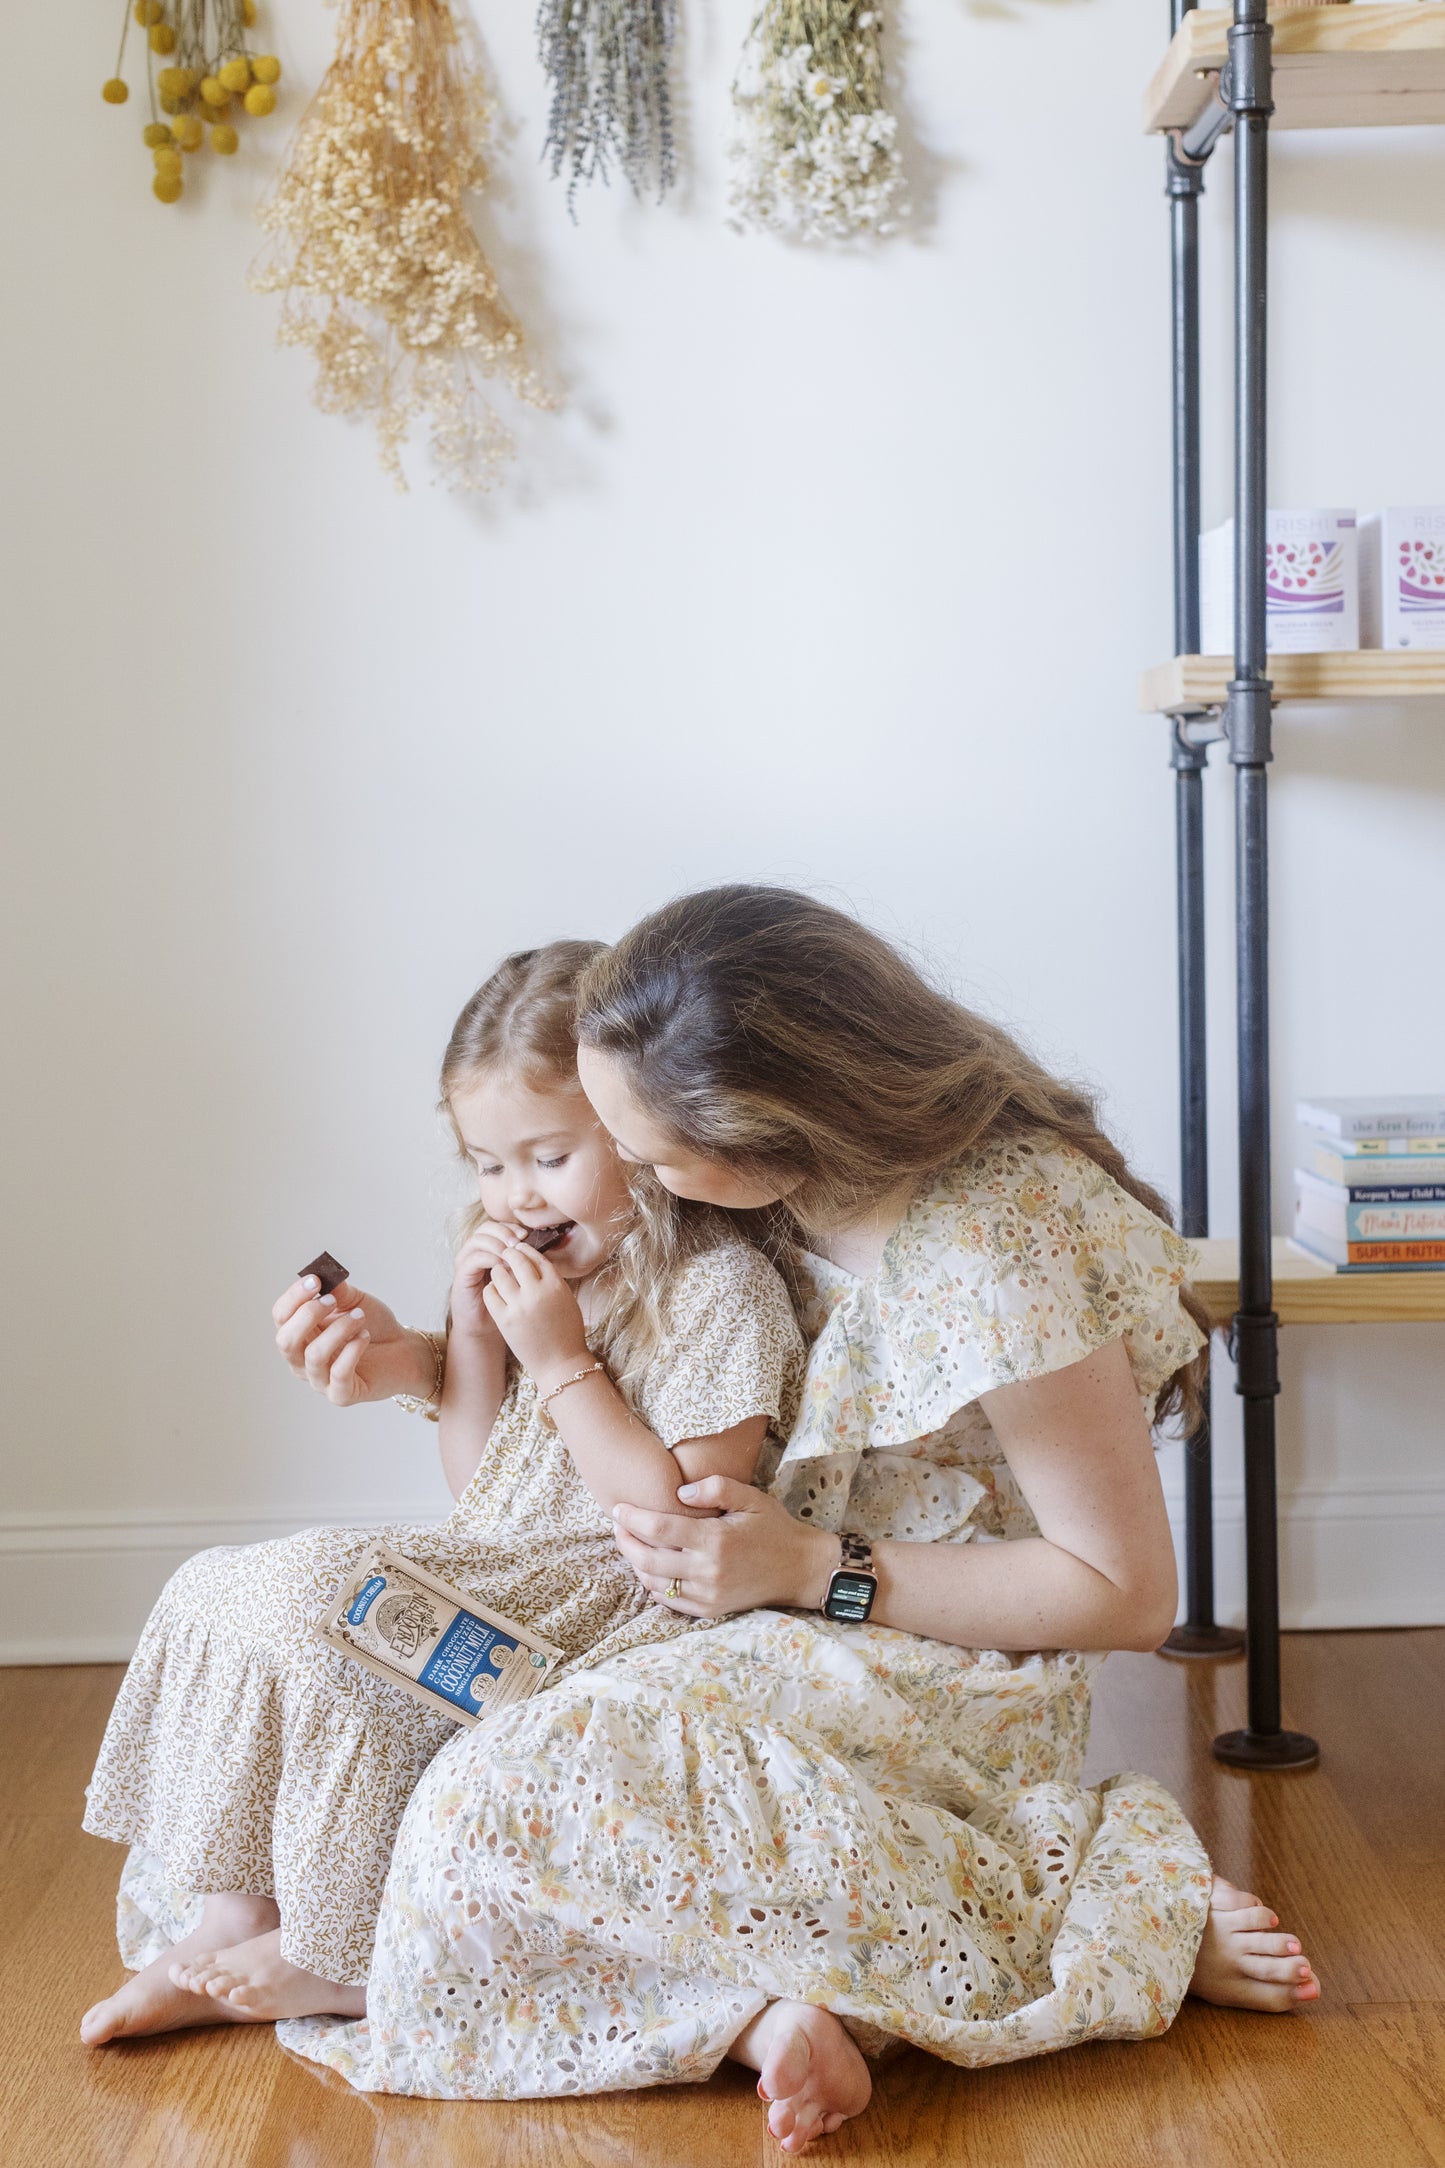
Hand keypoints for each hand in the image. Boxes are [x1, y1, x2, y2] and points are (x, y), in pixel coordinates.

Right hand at [272, 1275, 434, 1407]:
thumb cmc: (372, 1325)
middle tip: (333, 1299)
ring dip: (338, 1329)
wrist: (403, 1350)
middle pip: (285, 1341)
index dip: (294, 1297)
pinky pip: (338, 1374)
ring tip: (360, 1316)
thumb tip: (323, 1275)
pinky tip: (364, 1335)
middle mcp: (302, 1360)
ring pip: (314, 1355)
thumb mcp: (354, 1302)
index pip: (281, 1317)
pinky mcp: (341, 1395)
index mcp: (300, 1334)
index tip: (315, 1280)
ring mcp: (320, 1380)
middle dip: (308, 1315)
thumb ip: (338, 1291)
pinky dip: (352, 1350)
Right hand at [450, 1222, 523, 1342]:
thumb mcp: (520, 1277)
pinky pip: (473, 1258)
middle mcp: (476, 1250)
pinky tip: (503, 1268)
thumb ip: (525, 1260)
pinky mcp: (461, 1275)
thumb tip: (544, 1245)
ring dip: (497, 1244)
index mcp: (491, 1247)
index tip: (528, 1236)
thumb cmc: (507, 1302)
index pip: (500, 1225)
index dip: (513, 1227)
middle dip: (504, 1232)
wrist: (486, 1327)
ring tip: (511, 1255)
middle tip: (518, 1243)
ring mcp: (466, 1261)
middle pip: (487, 1227)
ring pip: (478, 1239)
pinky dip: (489, 1259)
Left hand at [482, 1241, 589, 1385]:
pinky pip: (490, 1293)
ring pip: (499, 1274)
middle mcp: (537, 1292)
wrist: (560, 1363)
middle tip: (505, 1255)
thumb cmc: (567, 1332)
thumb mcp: (567, 1300)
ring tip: (500, 1276)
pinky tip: (496, 1292)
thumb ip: (552, 1280)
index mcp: (556, 1285)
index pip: (536, 1256)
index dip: (526, 1250)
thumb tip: (534, 1261)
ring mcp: (519, 1306)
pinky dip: (491, 1289)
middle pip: (516, 1259)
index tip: (519, 1248)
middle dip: (509, 1254)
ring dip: (498, 1271)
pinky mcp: (505, 1320)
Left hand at [611, 1477, 838, 1618]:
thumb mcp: (751, 1497)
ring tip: (630, 1543)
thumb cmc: (774, 1528)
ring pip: (654, 1582)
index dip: (633, 1518)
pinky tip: (650, 1567)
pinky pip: (669, 1600)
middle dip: (625, 1541)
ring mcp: (708, 1594)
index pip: (659, 1528)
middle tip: (618, 1526)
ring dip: (635, 1563)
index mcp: (715, 1540)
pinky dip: (653, 1584)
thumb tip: (678, 1491)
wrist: (800, 1569)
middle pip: (648, 1558)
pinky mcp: (710, 1609)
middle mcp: (708, 1571)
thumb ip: (715, 1487)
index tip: (618, 1508)